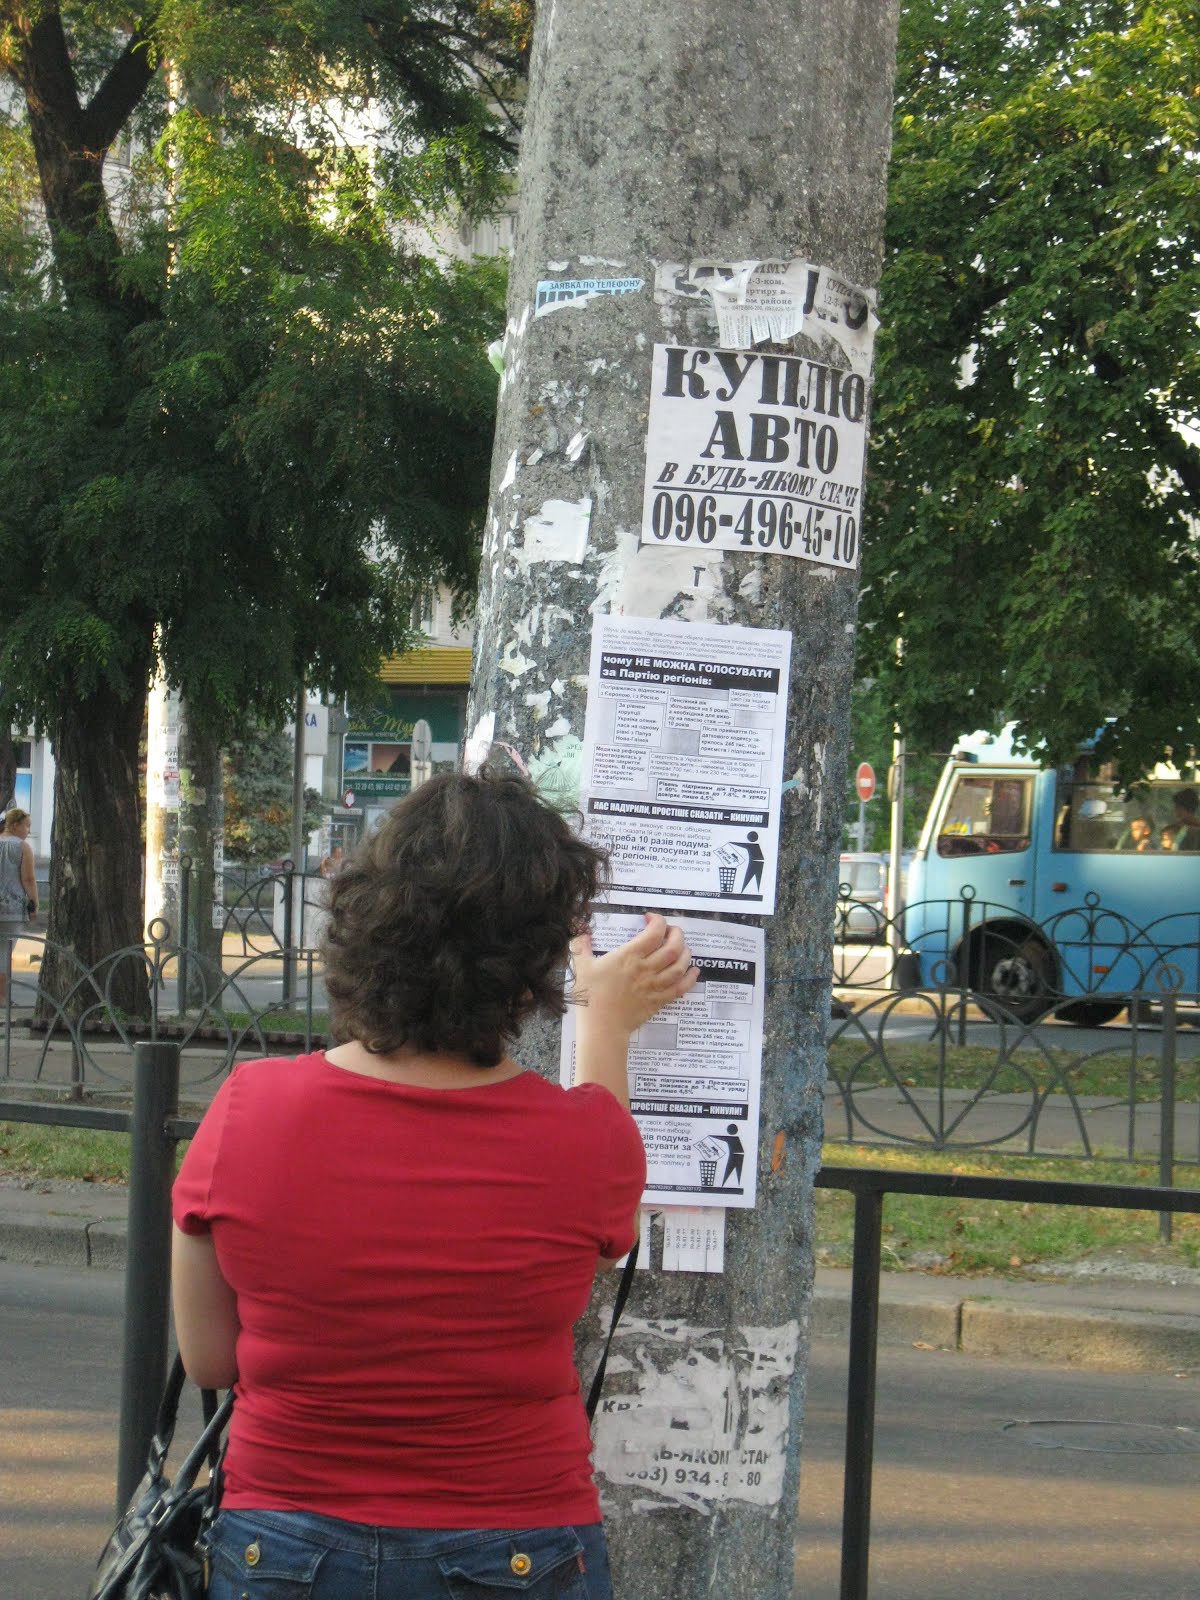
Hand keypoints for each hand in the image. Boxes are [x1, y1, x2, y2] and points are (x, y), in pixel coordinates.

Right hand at [570, 913, 697, 1038]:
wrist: (601, 1028)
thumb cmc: (590, 998)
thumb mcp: (581, 968)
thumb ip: (580, 945)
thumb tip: (580, 928)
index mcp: (628, 957)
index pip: (654, 933)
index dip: (658, 920)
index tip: (650, 918)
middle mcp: (646, 969)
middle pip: (673, 946)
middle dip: (676, 934)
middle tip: (670, 931)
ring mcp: (655, 986)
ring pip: (680, 965)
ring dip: (685, 953)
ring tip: (681, 947)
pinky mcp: (659, 1001)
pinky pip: (681, 988)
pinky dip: (690, 978)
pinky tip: (693, 971)